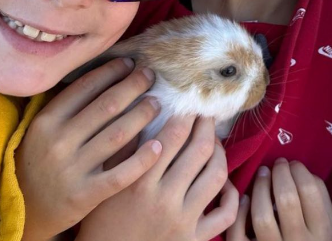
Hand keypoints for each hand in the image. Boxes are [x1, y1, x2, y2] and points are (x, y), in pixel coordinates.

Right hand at [17, 58, 161, 240]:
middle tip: (150, 76)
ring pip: (118, 134)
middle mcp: (58, 142)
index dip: (112, 71)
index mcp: (47, 121)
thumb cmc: (40, 160)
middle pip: (108, 105)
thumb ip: (69, 106)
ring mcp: (72, 170)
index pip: (86, 86)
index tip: (130, 63)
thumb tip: (107, 72)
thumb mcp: (43, 130)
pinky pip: (120, 173)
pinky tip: (158, 145)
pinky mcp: (85, 195)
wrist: (24, 211)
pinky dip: (142, 158)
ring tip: (157, 104)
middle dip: (134, 86)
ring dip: (143, 114)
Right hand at [76, 117, 238, 240]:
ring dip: (220, 153)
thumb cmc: (101, 223)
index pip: (172, 136)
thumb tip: (142, 113)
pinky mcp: (195, 240)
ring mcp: (183, 221)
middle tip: (206, 114)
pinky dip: (231, 196)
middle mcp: (165, 200)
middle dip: (206, 126)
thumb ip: (123, 150)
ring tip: (214, 143)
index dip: (185, 115)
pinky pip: (224, 215)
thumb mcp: (105, 183)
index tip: (188, 104)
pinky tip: (225, 183)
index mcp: (140, 182)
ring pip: (216, 176)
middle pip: (199, 150)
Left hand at [227, 159, 331, 240]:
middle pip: (286, 199)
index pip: (309, 190)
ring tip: (263, 173)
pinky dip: (240, 213)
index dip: (299, 170)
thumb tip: (299, 171)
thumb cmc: (315, 237)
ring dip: (260, 187)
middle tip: (278, 164)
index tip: (293, 164)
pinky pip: (240, 234)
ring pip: (262, 216)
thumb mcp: (328, 221)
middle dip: (280, 173)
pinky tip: (245, 199)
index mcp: (320, 231)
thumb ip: (320, 196)